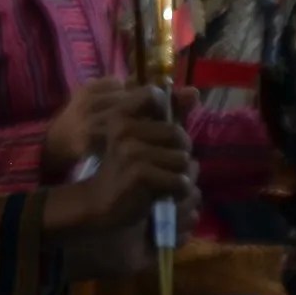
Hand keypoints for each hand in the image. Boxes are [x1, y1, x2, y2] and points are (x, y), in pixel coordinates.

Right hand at [43, 92, 196, 251]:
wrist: (100, 202)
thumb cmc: (123, 168)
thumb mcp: (138, 137)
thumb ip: (165, 115)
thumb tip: (195, 92)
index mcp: (120, 113)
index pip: (156, 97)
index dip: (168, 114)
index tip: (164, 136)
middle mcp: (124, 127)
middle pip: (178, 134)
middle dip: (181, 152)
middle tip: (169, 165)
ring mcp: (131, 150)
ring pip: (183, 160)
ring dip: (181, 174)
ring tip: (165, 181)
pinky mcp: (139, 173)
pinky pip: (180, 181)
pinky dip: (178, 191)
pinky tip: (163, 194)